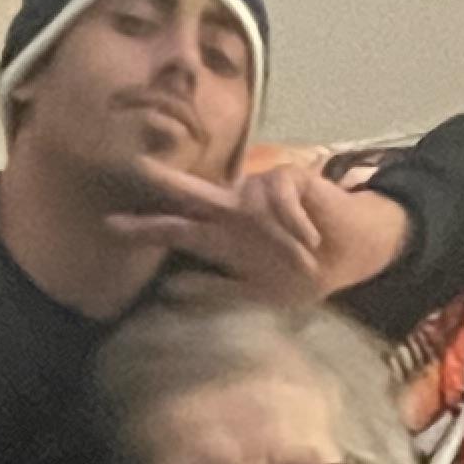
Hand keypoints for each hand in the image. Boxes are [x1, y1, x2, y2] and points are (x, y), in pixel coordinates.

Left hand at [107, 155, 411, 304]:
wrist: (352, 255)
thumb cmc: (303, 273)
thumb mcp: (258, 293)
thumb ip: (216, 291)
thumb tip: (171, 288)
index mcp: (223, 240)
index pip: (177, 231)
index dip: (146, 228)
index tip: (111, 226)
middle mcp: (235, 212)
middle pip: (193, 193)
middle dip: (166, 182)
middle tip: (137, 169)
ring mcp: (261, 194)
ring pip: (249, 203)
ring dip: (279, 237)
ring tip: (304, 255)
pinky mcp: (290, 178)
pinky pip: (280, 196)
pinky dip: (294, 222)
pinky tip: (310, 238)